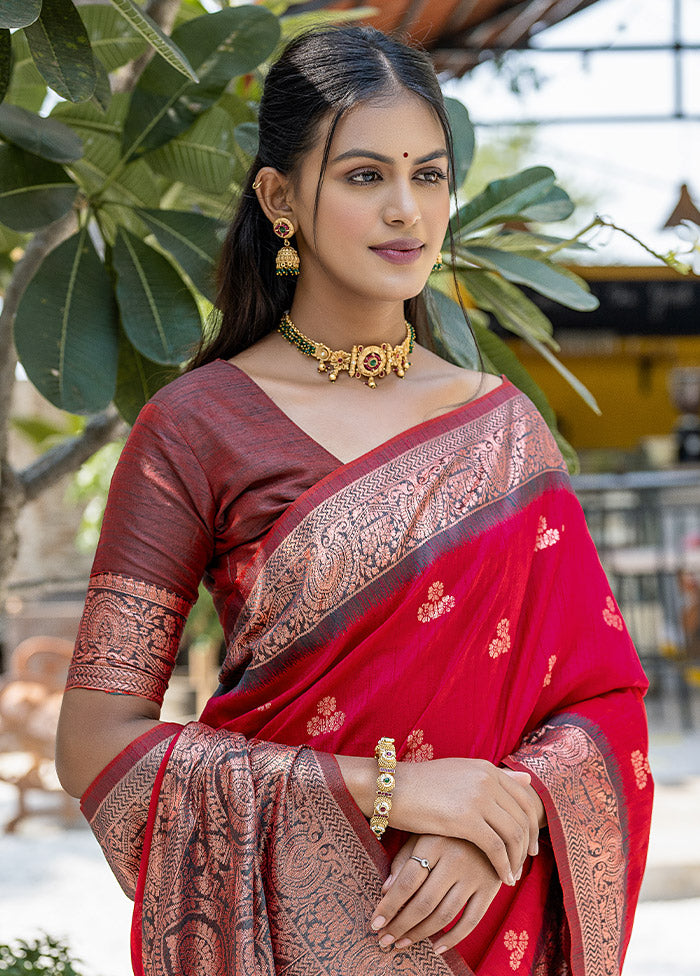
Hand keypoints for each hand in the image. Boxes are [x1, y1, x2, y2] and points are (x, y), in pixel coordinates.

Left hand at [369, 834, 501, 954]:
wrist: (492, 820)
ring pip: (444, 915)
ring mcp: (475, 874)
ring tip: (402, 944)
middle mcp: (455, 858)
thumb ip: (405, 858)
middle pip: (423, 902)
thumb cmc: (447, 829)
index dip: (389, 906)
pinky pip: (471, 920)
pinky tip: (437, 948)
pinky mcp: (491, 887)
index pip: (407, 881)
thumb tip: (385, 891)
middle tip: (384, 941)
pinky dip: (453, 938)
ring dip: (420, 935)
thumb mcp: (423, 832)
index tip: (375, 924)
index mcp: (434, 842)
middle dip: (400, 926)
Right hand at [391, 759, 540, 884]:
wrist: (390, 788)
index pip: (524, 799)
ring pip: (513, 834)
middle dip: (528, 844)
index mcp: (486, 768)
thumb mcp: (460, 773)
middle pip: (523, 818)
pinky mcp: (466, 819)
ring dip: (517, 859)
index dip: (532, 825)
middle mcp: (487, 779)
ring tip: (512, 875)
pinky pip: (496, 848)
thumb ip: (492, 777)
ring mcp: (477, 797)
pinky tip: (502, 878)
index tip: (530, 845)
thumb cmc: (421, 785)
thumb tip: (527, 778)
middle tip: (525, 864)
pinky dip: (504, 866)